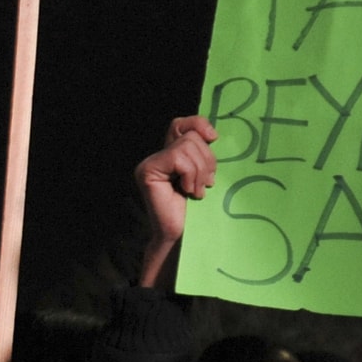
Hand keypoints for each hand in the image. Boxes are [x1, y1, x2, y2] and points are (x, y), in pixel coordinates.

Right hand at [135, 115, 217, 287]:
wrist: (183, 237)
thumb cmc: (197, 210)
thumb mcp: (205, 175)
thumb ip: (203, 154)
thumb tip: (212, 134)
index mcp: (170, 155)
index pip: (182, 124)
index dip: (198, 124)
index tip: (214, 138)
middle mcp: (156, 157)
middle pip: (190, 136)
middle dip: (207, 159)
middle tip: (206, 183)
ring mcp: (149, 164)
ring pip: (186, 146)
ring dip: (200, 171)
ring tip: (196, 191)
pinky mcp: (147, 172)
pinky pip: (178, 158)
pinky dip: (190, 174)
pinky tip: (188, 192)